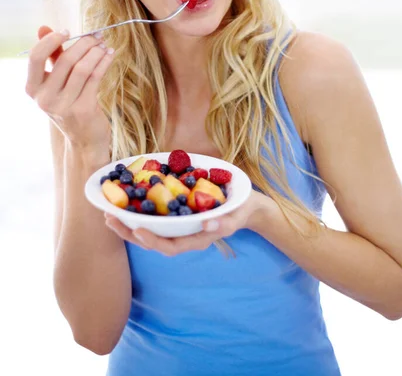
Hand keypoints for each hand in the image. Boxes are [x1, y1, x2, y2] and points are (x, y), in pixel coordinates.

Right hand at [25, 25, 113, 149]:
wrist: (84, 139)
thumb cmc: (69, 104)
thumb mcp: (55, 82)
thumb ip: (50, 55)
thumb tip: (43, 27)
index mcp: (33, 88)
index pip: (36, 57)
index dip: (51, 40)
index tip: (67, 31)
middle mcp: (45, 98)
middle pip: (65, 60)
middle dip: (84, 43)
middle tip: (96, 36)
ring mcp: (64, 106)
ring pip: (83, 68)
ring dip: (96, 52)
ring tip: (104, 45)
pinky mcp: (84, 109)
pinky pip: (95, 77)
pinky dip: (104, 62)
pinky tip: (109, 55)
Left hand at [104, 190, 269, 255]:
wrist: (244, 206)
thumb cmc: (240, 210)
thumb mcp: (236, 216)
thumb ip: (224, 223)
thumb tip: (206, 226)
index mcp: (196, 240)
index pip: (170, 247)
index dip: (152, 241)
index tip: (137, 230)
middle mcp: (183, 237)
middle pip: (152, 241)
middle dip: (130, 233)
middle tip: (110, 220)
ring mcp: (178, 228)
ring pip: (149, 231)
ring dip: (128, 224)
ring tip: (110, 213)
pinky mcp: (175, 217)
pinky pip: (154, 219)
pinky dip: (138, 213)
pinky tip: (126, 202)